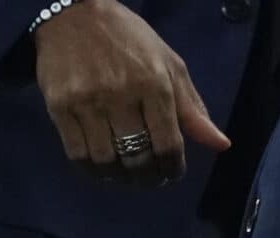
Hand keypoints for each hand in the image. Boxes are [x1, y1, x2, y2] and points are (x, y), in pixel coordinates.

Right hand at [34, 0, 230, 185]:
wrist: (74, 16)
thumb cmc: (127, 39)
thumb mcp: (168, 64)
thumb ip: (192, 107)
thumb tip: (219, 144)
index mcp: (154, 83)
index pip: (168, 142)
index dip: (172, 168)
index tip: (171, 174)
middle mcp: (122, 95)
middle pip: (136, 156)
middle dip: (147, 177)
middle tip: (148, 179)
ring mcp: (88, 103)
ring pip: (105, 160)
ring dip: (118, 177)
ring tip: (124, 176)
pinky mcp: (60, 109)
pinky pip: (76, 153)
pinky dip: (90, 169)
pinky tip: (99, 168)